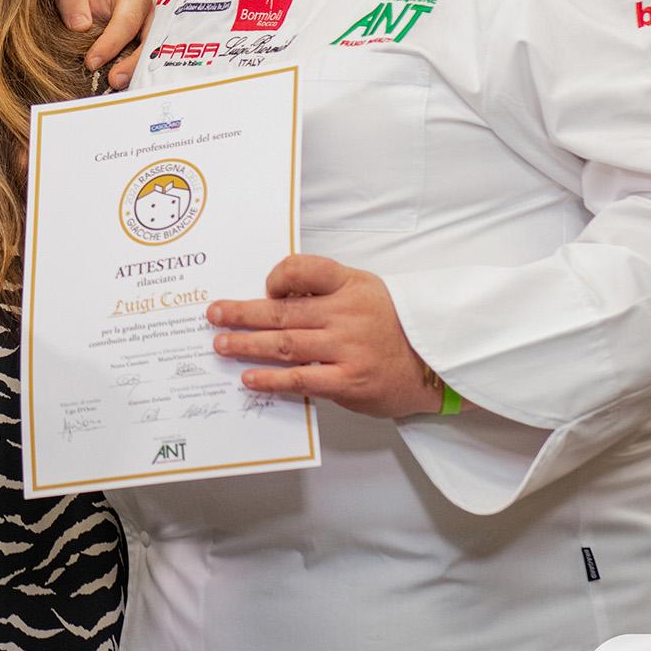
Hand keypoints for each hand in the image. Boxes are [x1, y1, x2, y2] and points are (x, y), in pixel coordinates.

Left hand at [56, 0, 152, 88]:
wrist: (90, 10)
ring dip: (137, 75)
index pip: (127, 21)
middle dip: (132, 63)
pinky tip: (124, 93)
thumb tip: (80, 26)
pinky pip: (148, 70)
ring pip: (154, 58)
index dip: (111, 43)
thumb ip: (72, 2)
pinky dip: (138, 81)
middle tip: (113, 80)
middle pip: (149, 42)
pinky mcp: (151, 56)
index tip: (91, 62)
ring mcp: (154, 39)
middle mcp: (152, 18)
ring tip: (118, 88)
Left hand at [207, 255, 445, 418]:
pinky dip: (271, 378)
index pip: (305, 269)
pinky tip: (249, 377)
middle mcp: (348, 314)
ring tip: (221, 344)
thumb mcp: (367, 293)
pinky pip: (301, 378)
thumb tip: (275, 300)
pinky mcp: (349, 381)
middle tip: (214, 314)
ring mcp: (348, 349)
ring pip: (285, 343)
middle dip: (242, 313)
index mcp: (351, 286)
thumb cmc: (394, 327)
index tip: (264, 287)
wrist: (436, 365)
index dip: (278, 276)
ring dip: (247, 344)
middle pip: (283, 311)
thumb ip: (327, 293)